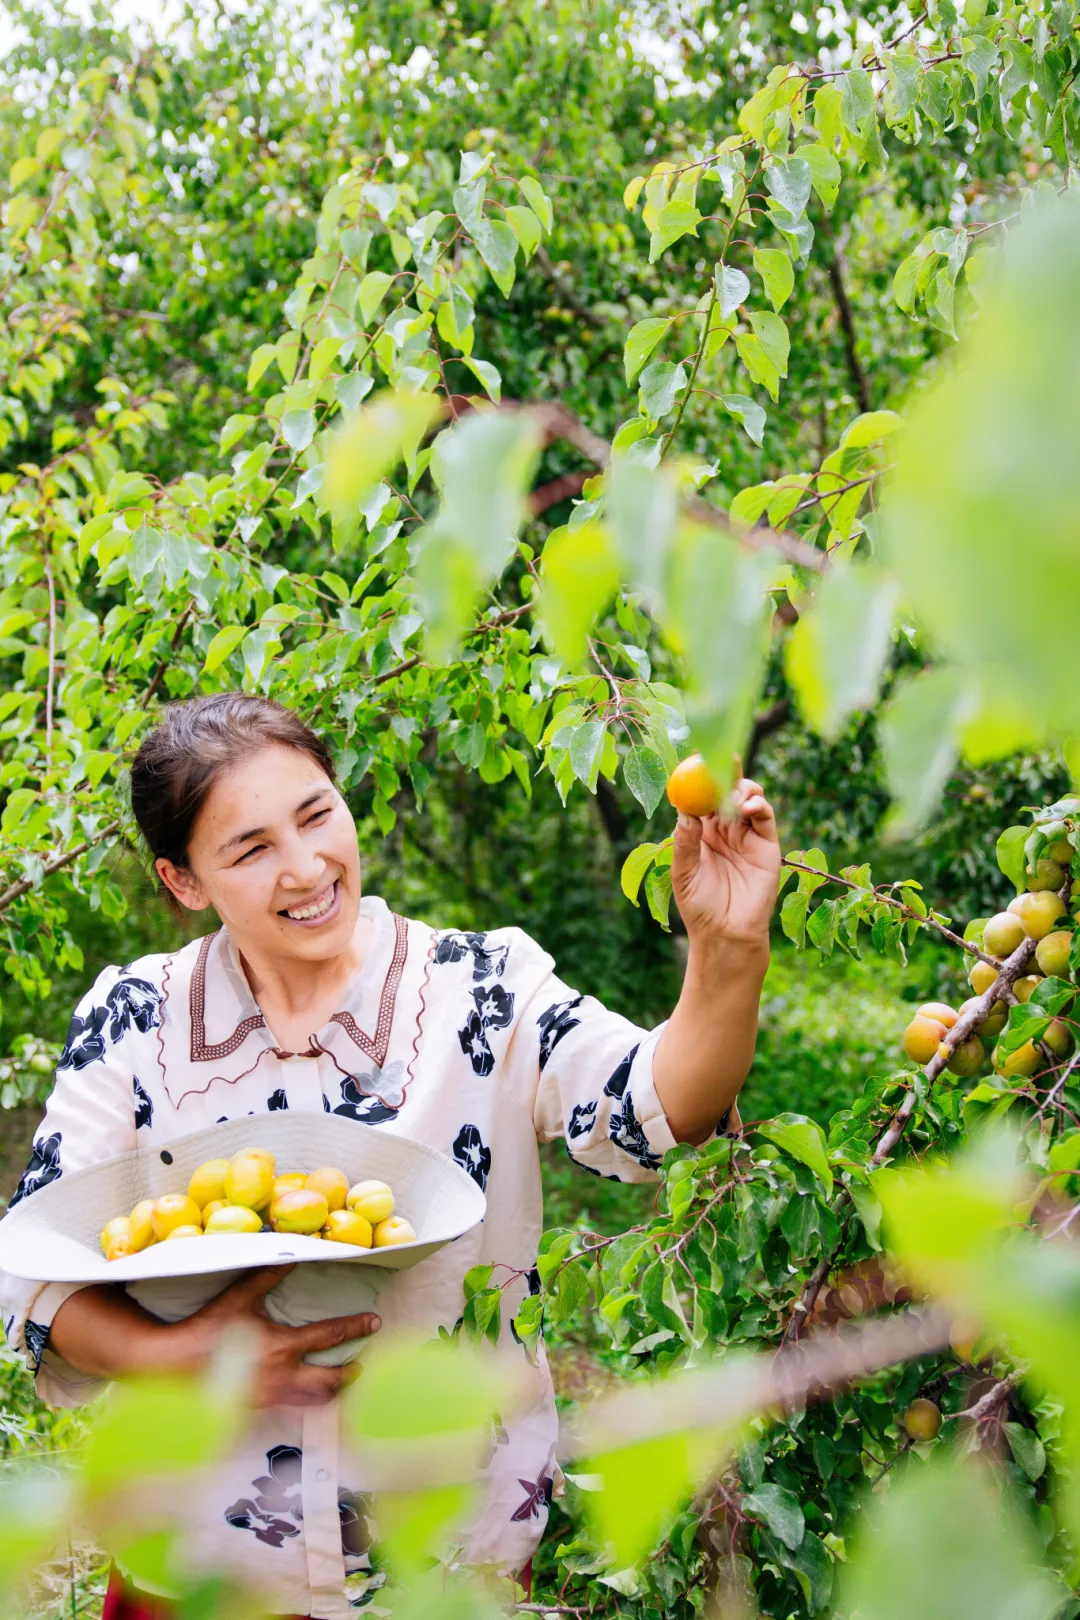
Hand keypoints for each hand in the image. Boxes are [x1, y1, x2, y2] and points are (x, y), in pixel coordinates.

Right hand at [176, 1265, 380, 1407]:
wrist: (173, 1367)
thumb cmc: (206, 1330)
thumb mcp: (238, 1298)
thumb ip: (266, 1277)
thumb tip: (290, 1256)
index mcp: (282, 1346)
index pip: (330, 1336)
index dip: (355, 1327)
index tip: (373, 1322)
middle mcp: (282, 1375)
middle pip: (331, 1380)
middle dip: (351, 1372)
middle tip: (363, 1364)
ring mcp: (270, 1396)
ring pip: (314, 1401)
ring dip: (333, 1391)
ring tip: (342, 1383)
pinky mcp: (257, 1409)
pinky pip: (289, 1409)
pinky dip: (305, 1403)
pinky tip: (305, 1397)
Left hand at [670, 776, 780, 947]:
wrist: (726, 933)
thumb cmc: (699, 906)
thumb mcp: (683, 873)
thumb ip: (685, 842)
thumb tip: (685, 811)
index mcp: (700, 833)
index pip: (701, 798)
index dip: (700, 778)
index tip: (696, 757)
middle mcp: (724, 829)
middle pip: (726, 791)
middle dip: (724, 773)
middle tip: (720, 760)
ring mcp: (746, 835)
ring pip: (747, 798)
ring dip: (741, 787)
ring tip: (734, 794)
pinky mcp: (767, 844)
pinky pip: (765, 816)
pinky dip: (758, 804)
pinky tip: (749, 805)